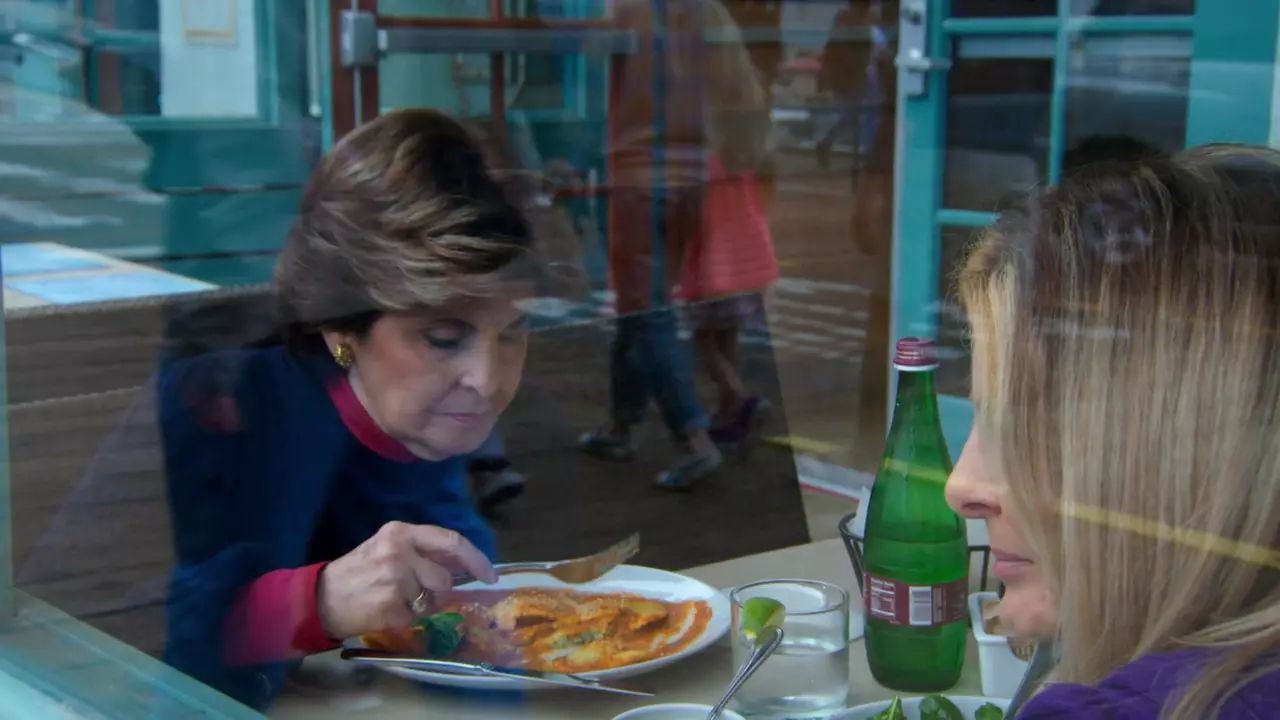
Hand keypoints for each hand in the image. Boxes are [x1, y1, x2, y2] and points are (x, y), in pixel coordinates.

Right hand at [316, 521, 496, 638]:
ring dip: (420, 606)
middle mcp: (399, 551)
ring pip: (432, 600)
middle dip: (437, 591)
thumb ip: (422, 552)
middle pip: (444, 578)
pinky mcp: (390, 605)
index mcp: (400, 532)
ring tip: (395, 600)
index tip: (490, 575)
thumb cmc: (359, 572)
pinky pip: (415, 617)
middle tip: (417, 594)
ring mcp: (395, 579)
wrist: (321, 598)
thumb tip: (462, 565)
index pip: (451, 541)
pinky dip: (405, 619)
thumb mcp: (387, 549)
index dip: (476, 559)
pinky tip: (385, 611)